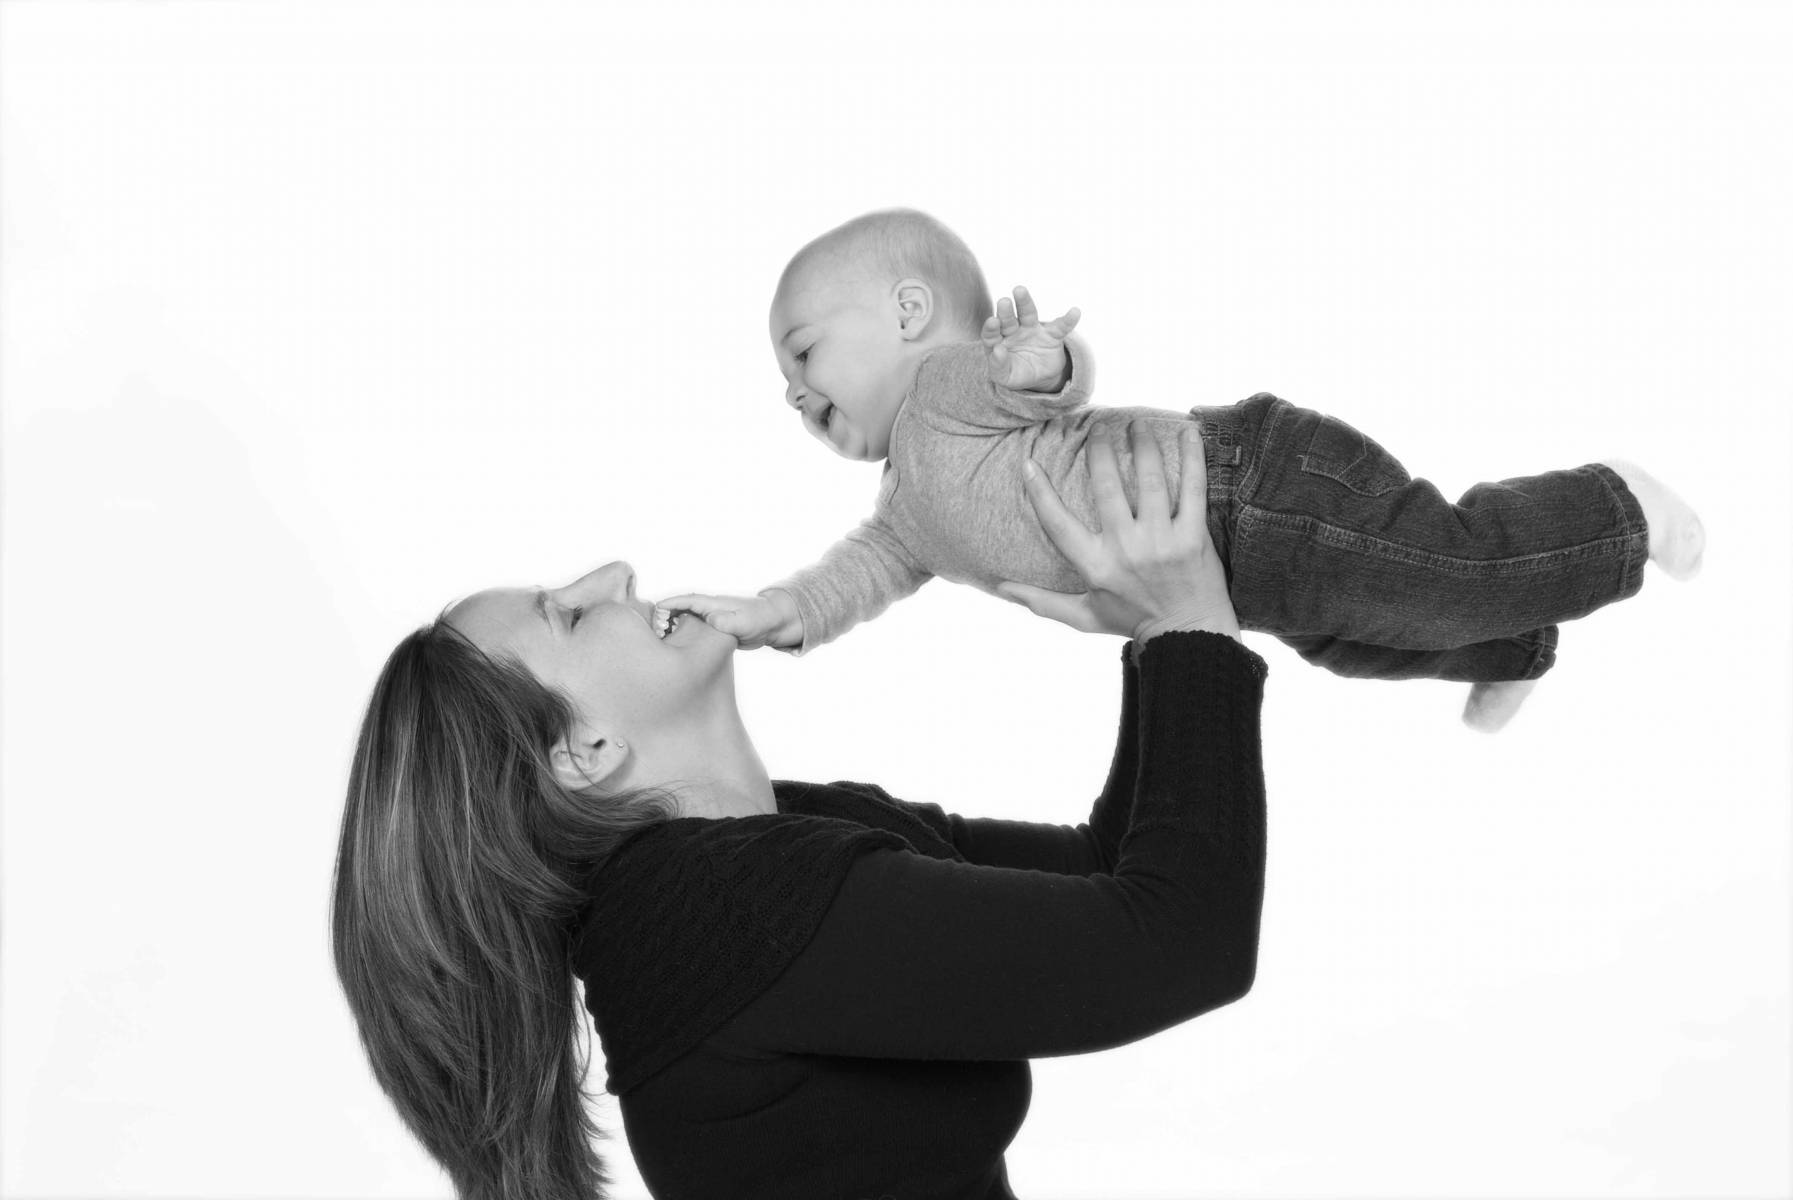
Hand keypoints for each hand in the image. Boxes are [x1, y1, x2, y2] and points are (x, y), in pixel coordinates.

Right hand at [654, 589, 802, 650]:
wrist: (773, 623)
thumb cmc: (760, 620)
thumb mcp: (744, 622)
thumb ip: (728, 621)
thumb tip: (711, 620)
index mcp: (714, 604)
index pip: (687, 601)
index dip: (670, 604)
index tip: (655, 609)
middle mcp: (710, 609)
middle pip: (681, 609)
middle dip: (665, 615)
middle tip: (652, 630)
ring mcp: (711, 619)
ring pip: (686, 620)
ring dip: (672, 626)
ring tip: (659, 639)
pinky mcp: (715, 629)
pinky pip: (694, 629)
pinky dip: (682, 634)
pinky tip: (676, 645)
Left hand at [980, 285, 1080, 391]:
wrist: (1040, 377)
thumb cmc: (1016, 374)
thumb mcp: (1004, 376)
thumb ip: (998, 366)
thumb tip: (998, 350)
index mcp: (999, 342)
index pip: (991, 333)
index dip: (991, 328)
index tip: (992, 322)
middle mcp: (1014, 331)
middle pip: (1008, 320)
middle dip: (1005, 311)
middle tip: (1003, 302)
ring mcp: (1032, 330)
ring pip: (1027, 314)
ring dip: (1024, 302)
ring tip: (1020, 290)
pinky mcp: (1052, 335)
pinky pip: (1060, 327)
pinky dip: (1068, 320)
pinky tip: (1075, 312)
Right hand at [995, 421, 1240, 642]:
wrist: (1188, 638)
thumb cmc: (1133, 622)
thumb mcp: (1083, 616)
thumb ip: (1042, 601)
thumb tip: (1000, 587)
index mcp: (1096, 566)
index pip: (1058, 524)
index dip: (1040, 492)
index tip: (1028, 463)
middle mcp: (1126, 550)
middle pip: (1107, 487)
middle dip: (1099, 450)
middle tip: (1098, 428)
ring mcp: (1162, 541)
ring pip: (1149, 480)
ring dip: (1142, 445)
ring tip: (1137, 424)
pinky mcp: (1195, 537)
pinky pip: (1193, 489)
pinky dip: (1192, 458)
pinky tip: (1189, 432)